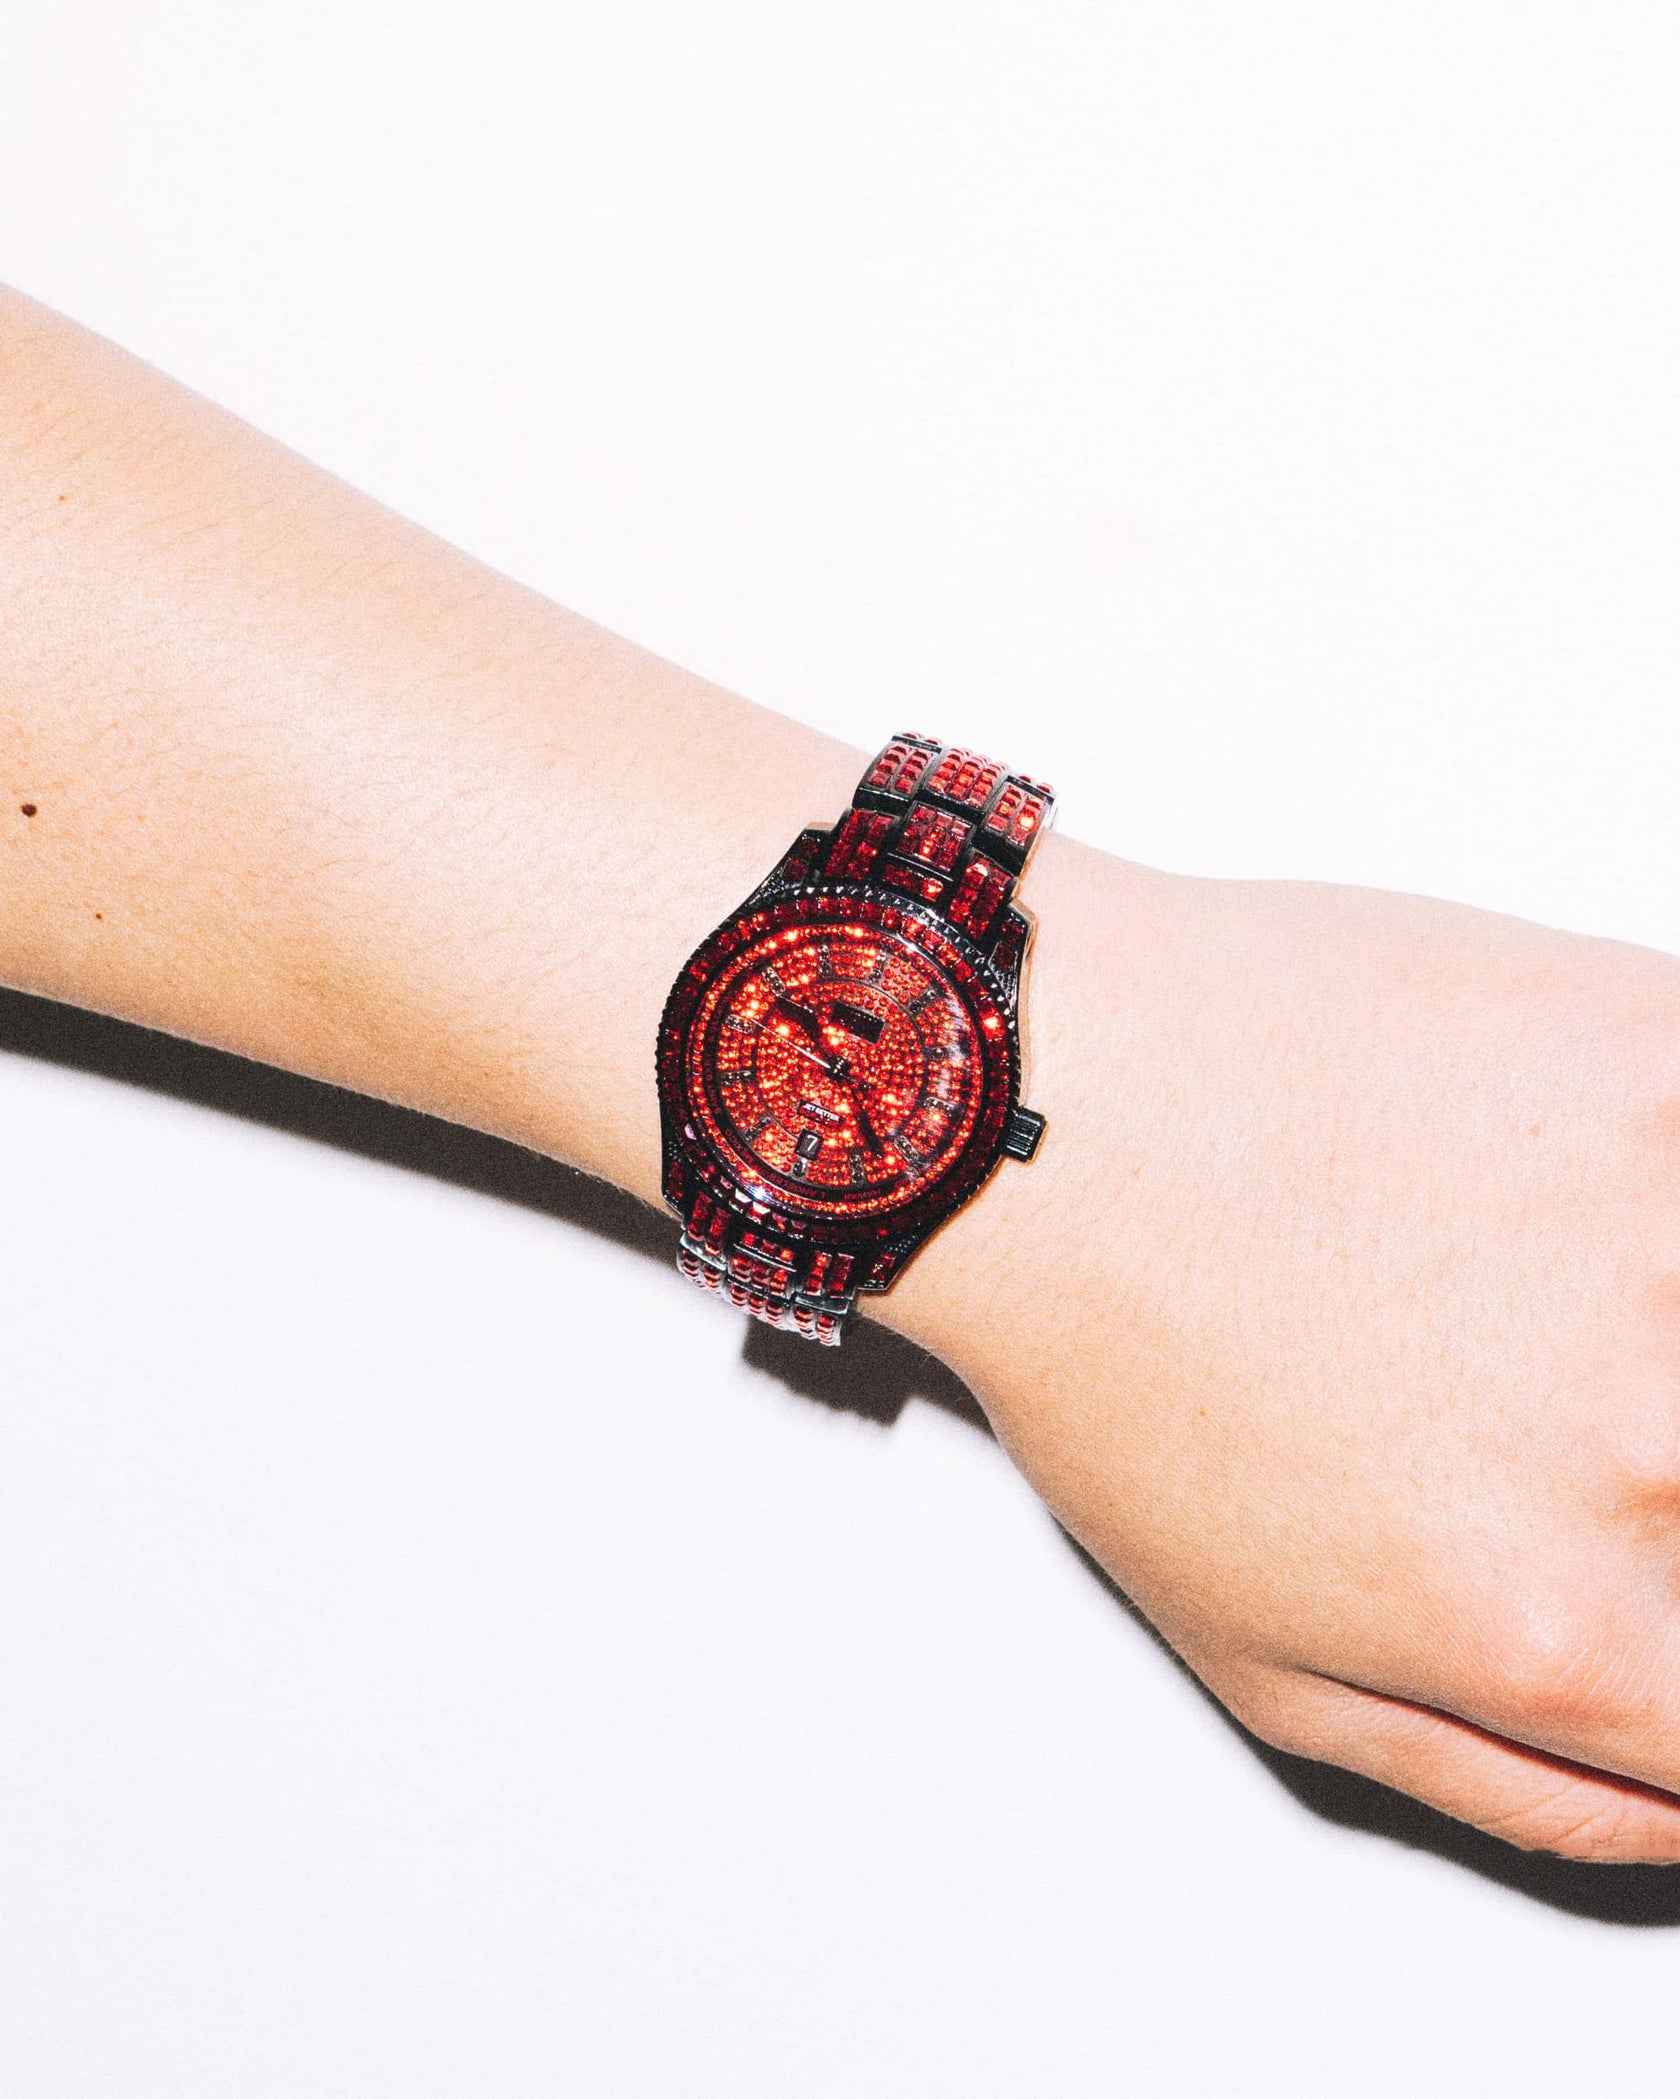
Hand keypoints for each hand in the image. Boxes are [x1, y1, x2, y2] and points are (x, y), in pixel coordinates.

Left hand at [889, 844, 1679, 1862]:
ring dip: (1653, 1329)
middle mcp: (1651, 1439)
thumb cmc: (1117, 1352)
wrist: (1053, 1107)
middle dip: (1650, 1484)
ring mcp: (1676, 1232)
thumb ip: (1521, 1782)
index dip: (1678, 1652)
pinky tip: (1553, 1187)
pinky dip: (1661, 1186)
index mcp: (1559, 1622)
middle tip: (1518, 1410)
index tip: (1636, 1591)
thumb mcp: (1269, 1666)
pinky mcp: (1664, 1053)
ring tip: (1516, 1287)